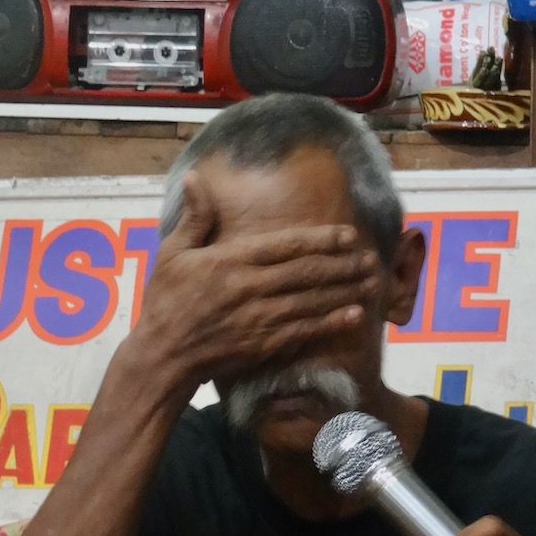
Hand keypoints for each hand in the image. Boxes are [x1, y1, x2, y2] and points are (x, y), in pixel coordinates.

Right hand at [132, 170, 380, 389]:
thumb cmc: (165, 302)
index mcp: (230, 261)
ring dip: (346, 291)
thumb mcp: (172, 254)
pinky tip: (355, 315)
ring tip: (372, 282)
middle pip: (307, 272)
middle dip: (344, 264)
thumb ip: (194, 218)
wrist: (162, 356)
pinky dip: (332, 322)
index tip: (348, 235)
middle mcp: (250, 288)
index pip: (285, 245)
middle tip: (373, 258)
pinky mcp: (263, 344)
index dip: (321, 239)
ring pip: (312, 301)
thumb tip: (197, 178)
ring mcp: (259, 318)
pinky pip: (305, 331)